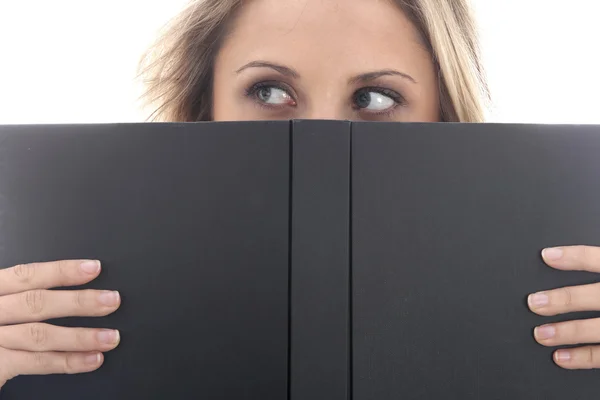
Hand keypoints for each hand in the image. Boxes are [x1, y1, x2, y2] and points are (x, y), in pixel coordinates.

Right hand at [0, 260, 120, 387]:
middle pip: (36, 303)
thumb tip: (62, 289)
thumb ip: (16, 295)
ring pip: (38, 335)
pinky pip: (33, 364)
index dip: (61, 271)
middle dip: (79, 303)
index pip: (25, 275)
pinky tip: (91, 360)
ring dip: (80, 337)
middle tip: (112, 301)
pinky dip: (66, 362)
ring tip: (111, 337)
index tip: (93, 268)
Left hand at [528, 246, 599, 368]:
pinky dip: (582, 358)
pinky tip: (561, 357)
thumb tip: (571, 257)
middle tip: (535, 302)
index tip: (547, 256)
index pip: (599, 260)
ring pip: (597, 329)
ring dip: (566, 332)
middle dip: (564, 300)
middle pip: (596, 296)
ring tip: (541, 334)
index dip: (573, 256)